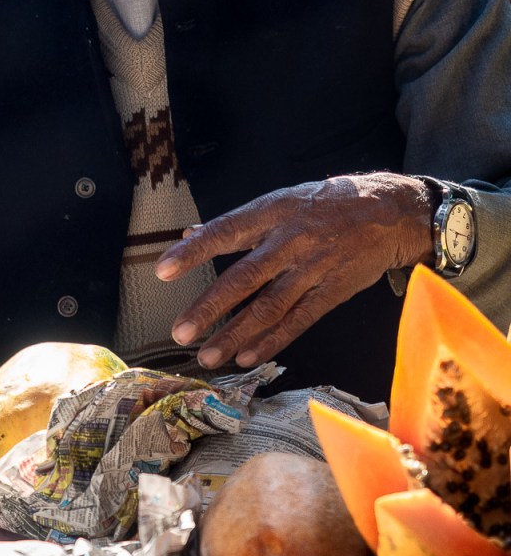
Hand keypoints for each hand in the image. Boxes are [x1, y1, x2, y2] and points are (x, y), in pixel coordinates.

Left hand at [155, 173, 433, 370]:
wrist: (392, 212)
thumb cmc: (328, 202)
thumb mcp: (282, 199)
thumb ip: (236, 222)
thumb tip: (189, 233)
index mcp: (275, 211)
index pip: (227, 232)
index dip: (194, 251)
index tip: (162, 270)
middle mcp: (292, 240)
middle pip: (245, 278)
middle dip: (210, 307)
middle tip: (181, 331)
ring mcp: (314, 268)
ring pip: (269, 306)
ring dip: (236, 334)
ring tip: (208, 355)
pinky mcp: (333, 292)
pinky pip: (298, 320)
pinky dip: (272, 340)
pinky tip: (247, 356)